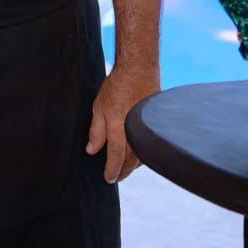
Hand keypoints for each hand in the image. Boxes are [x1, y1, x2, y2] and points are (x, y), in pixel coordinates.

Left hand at [85, 64, 159, 182]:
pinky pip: (149, 142)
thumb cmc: (116, 86)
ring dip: (135, 163)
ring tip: (127, 168)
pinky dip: (143, 151)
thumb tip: (92, 150)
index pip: (116, 155)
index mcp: (118, 126)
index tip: (109, 179)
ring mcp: (146, 125)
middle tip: (118, 178)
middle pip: (132, 158)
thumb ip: (96, 130)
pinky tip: (139, 152)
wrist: (139, 69)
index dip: (112, 169)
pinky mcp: (154, 122)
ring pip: (142, 152)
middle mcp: (134, 129)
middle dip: (124, 170)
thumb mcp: (99, 107)